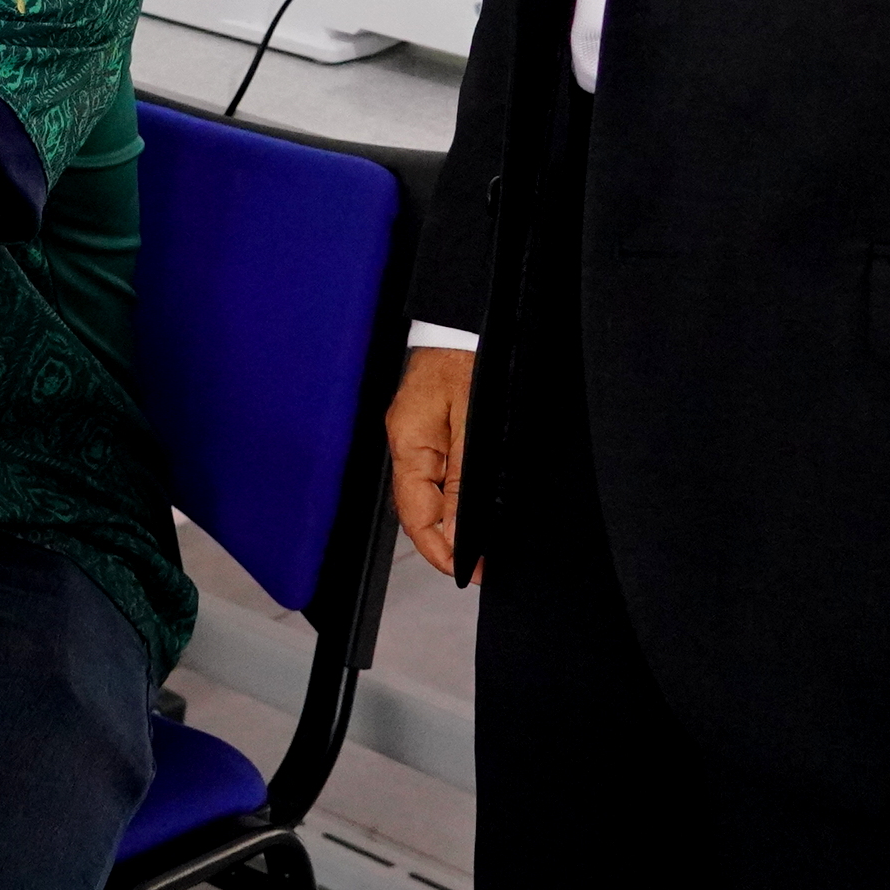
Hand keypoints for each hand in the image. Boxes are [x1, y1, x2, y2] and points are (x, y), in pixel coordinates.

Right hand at [386, 346, 472, 569]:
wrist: (471, 317)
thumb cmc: (469, 356)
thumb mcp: (474, 425)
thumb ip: (462, 481)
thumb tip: (455, 534)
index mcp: (409, 443)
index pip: (415, 516)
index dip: (440, 552)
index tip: (468, 573)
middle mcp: (407, 441)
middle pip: (419, 509)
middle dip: (448, 542)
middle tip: (483, 563)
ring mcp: (417, 433)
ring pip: (429, 494)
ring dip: (453, 522)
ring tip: (483, 542)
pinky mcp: (431, 424)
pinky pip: (438, 472)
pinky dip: (454, 495)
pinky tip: (474, 504)